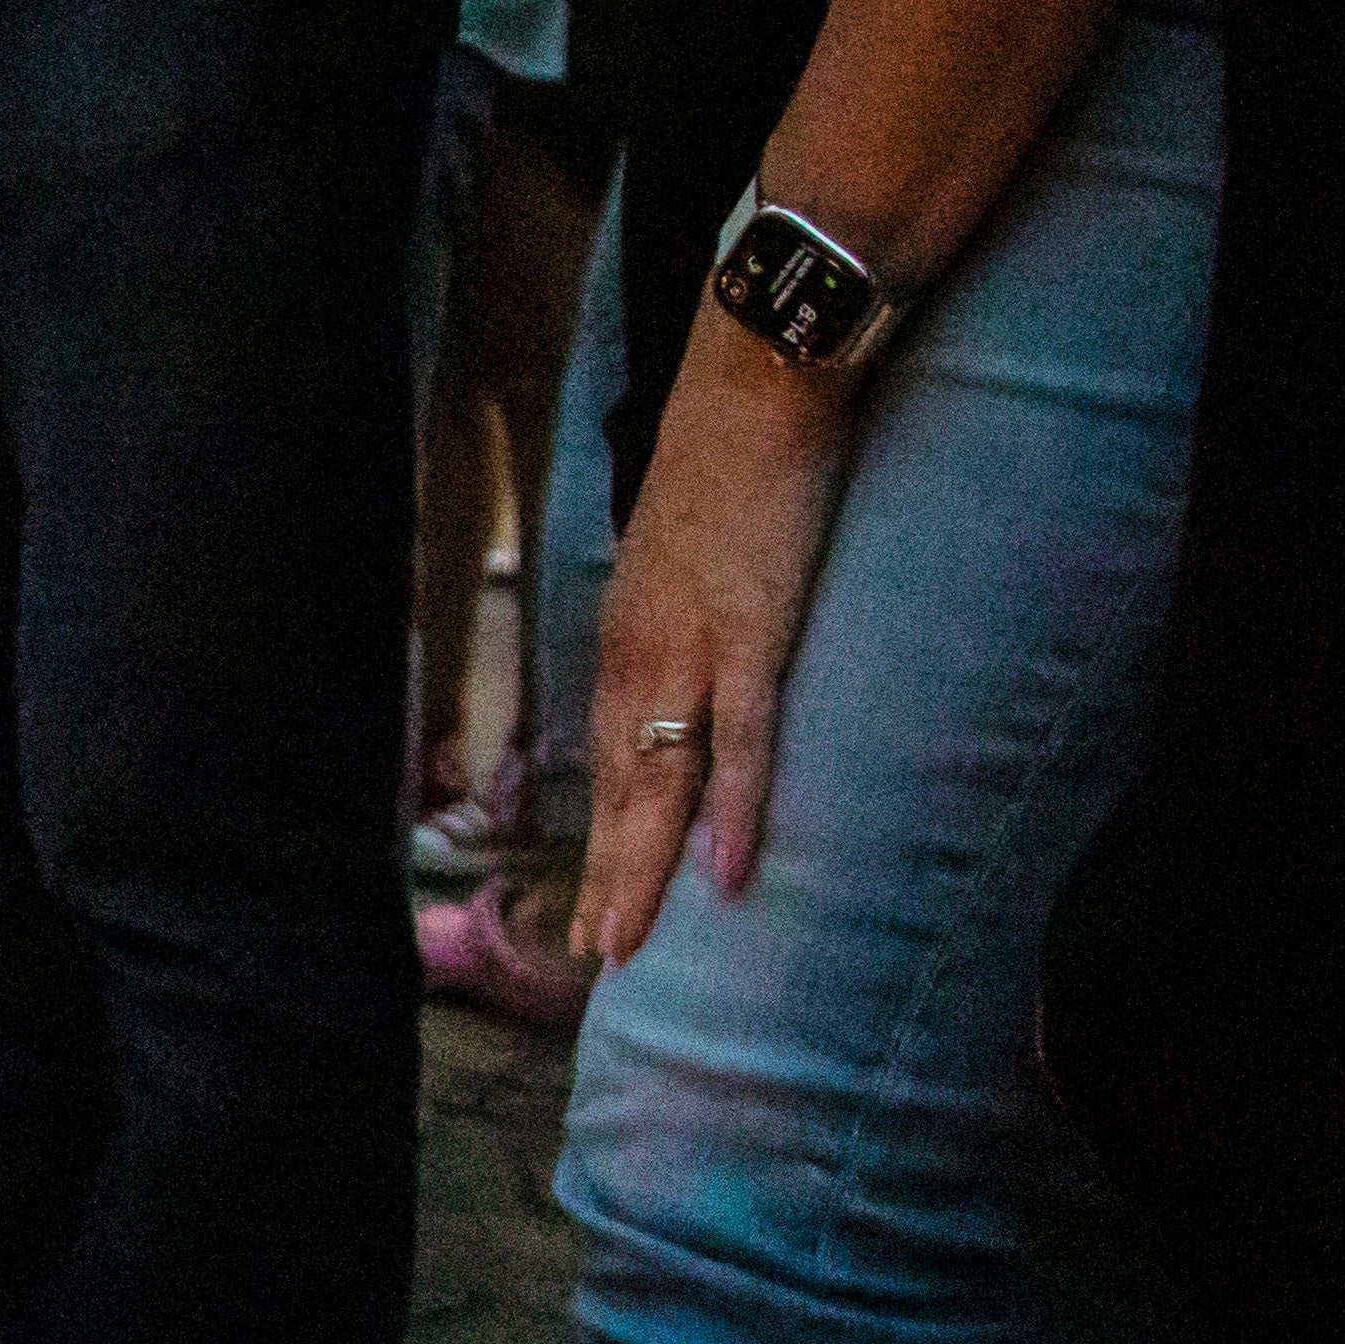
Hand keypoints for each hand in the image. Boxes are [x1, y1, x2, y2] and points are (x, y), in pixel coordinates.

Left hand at [571, 329, 863, 967]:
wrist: (754, 389)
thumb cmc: (725, 467)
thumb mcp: (678, 558)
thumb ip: (676, 619)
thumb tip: (685, 660)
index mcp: (625, 638)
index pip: (605, 757)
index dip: (602, 832)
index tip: (590, 899)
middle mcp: (640, 656)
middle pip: (617, 789)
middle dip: (607, 876)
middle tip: (598, 954)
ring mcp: (691, 652)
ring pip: (659, 785)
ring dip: (644, 871)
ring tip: (629, 945)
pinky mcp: (752, 636)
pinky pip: (741, 744)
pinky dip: (735, 812)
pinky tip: (727, 876)